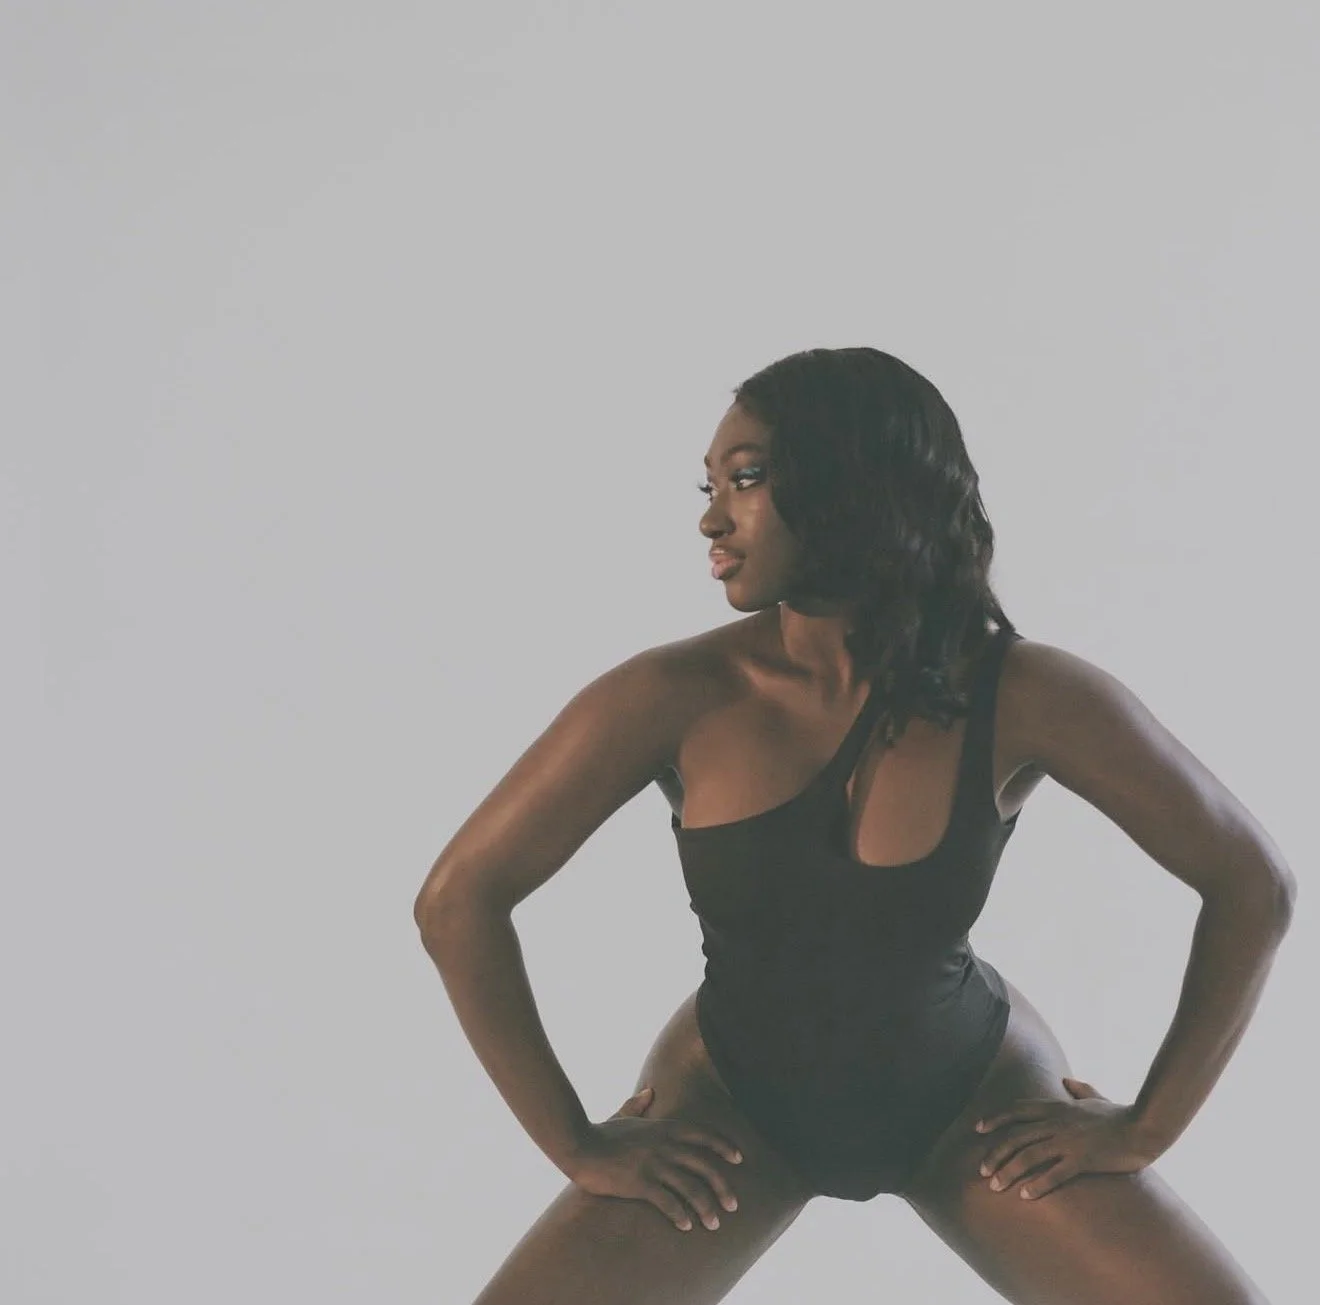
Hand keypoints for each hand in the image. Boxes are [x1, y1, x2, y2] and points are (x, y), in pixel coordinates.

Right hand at [565, 1086, 743, 1231]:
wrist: (579, 1145)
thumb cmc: (600, 1133)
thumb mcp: (623, 1114)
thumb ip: (639, 1104)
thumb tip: (649, 1091)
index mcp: (663, 1128)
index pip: (702, 1135)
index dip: (722, 1146)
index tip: (739, 1159)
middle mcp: (664, 1146)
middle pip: (703, 1165)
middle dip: (722, 1186)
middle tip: (733, 1205)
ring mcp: (653, 1164)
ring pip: (690, 1187)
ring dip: (705, 1207)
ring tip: (713, 1223)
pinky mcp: (640, 1183)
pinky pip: (667, 1202)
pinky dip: (680, 1214)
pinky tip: (686, 1226)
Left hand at [974, 1076, 1162, 1199]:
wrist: (1144, 1127)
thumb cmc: (1121, 1115)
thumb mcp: (1096, 1097)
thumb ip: (1079, 1089)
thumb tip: (1066, 1081)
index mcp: (1057, 1108)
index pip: (1017, 1110)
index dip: (996, 1118)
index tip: (978, 1129)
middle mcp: (1057, 1123)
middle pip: (1016, 1136)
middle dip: (995, 1153)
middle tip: (982, 1170)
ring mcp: (1069, 1141)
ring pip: (1029, 1156)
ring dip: (1009, 1171)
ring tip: (995, 1186)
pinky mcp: (1083, 1159)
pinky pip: (1055, 1173)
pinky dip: (1038, 1184)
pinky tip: (1026, 1195)